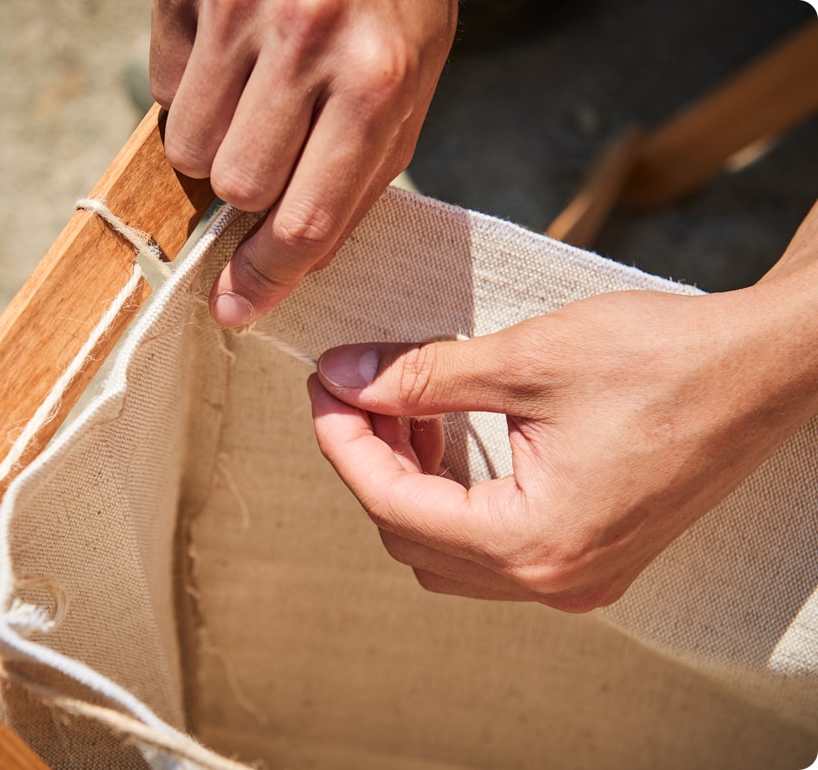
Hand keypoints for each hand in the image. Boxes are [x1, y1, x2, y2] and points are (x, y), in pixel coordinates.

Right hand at [151, 0, 456, 325]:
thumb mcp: (412, 82)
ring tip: (252, 94)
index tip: (238, 306)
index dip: (266, 278)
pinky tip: (230, 50)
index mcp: (378, 80)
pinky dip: (187, 86)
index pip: (306, 220)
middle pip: (236, 187)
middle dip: (245, 189)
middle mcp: (307, 42)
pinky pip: (159, 84)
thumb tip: (289, 266)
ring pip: (187, 145)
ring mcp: (239, 7)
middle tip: (268, 152)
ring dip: (211, 141)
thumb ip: (358, 175)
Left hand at [307, 214, 817, 610]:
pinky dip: (454, 495)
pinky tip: (449, 435)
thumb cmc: (662, 358)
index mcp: (534, 543)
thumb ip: (421, 377)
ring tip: (401, 406)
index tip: (322, 387)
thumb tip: (343, 378)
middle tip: (356, 390)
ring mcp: (576, 576)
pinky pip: (491, 547)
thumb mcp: (525, 360)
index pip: (393, 505)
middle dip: (370, 461)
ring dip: (409, 480)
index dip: (343, 443)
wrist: (764, 366)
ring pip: (446, 550)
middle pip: (411, 537)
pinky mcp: (591, 555)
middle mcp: (553, 581)